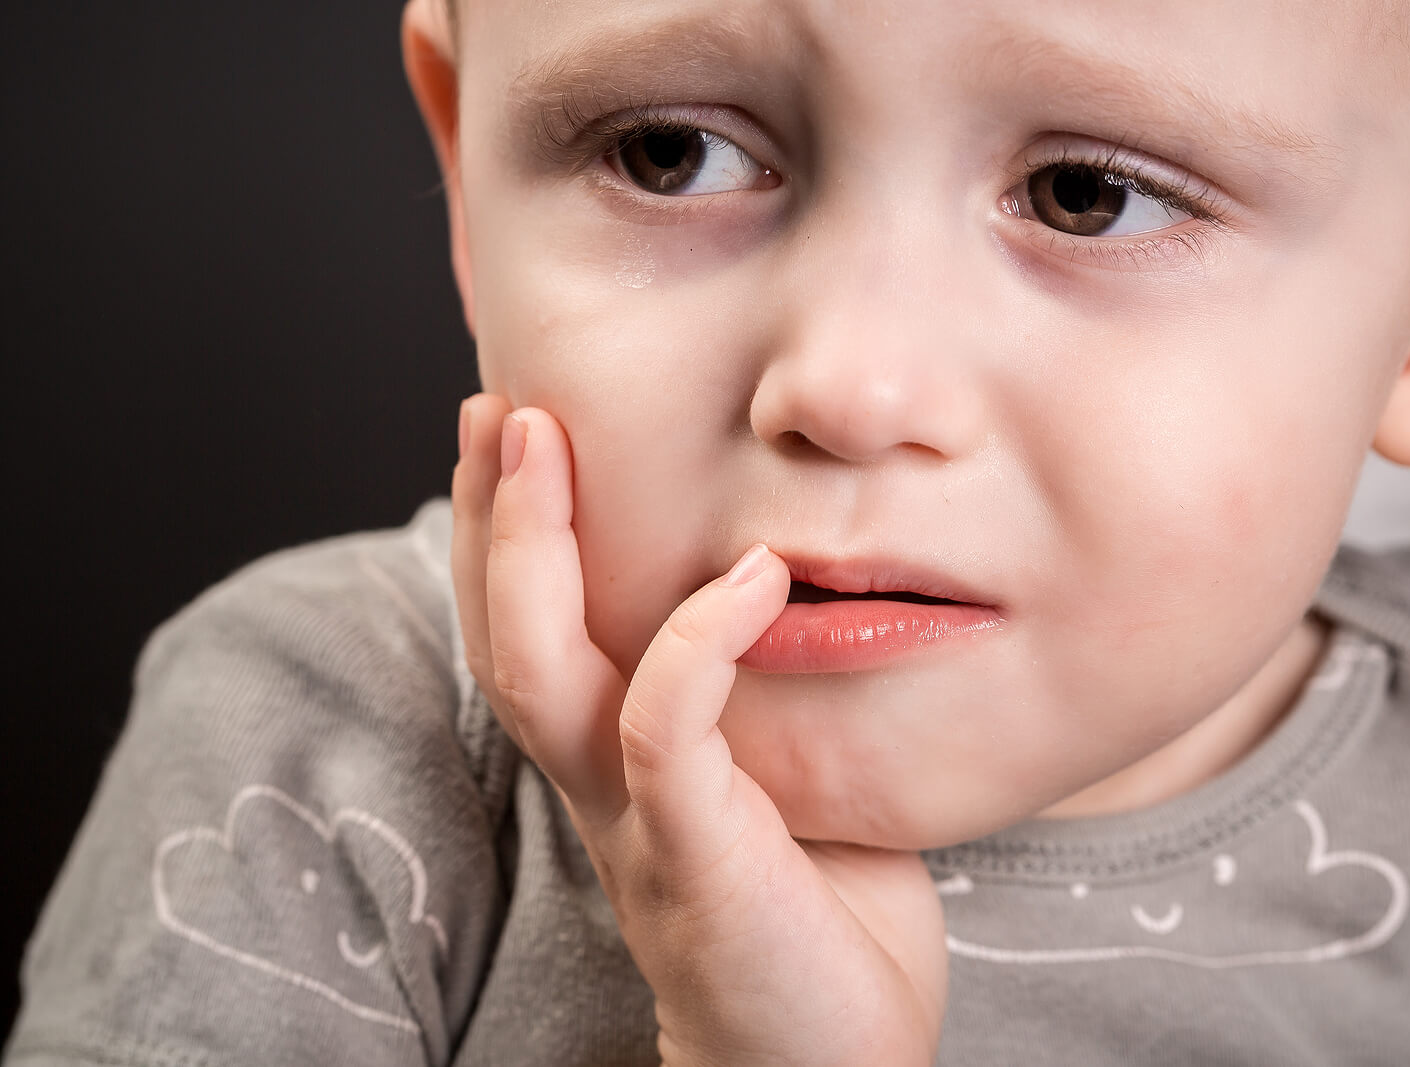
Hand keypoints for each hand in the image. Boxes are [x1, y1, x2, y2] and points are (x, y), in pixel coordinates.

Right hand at [451, 393, 948, 1066]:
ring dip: (533, 552)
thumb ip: (771, 695)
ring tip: (543, 438)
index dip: (512, 533)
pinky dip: (698, 643)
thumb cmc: (826, 918)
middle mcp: (602, 786)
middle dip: (493, 514)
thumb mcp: (793, 775)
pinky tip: (748, 572)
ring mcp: (637, 823)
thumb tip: (806, 582)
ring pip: (544, 673)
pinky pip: (669, 733)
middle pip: (508, 635)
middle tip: (496, 400)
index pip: (537, 631)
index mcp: (619, 764)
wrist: (830, 1065)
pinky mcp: (695, 858)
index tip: (515, 426)